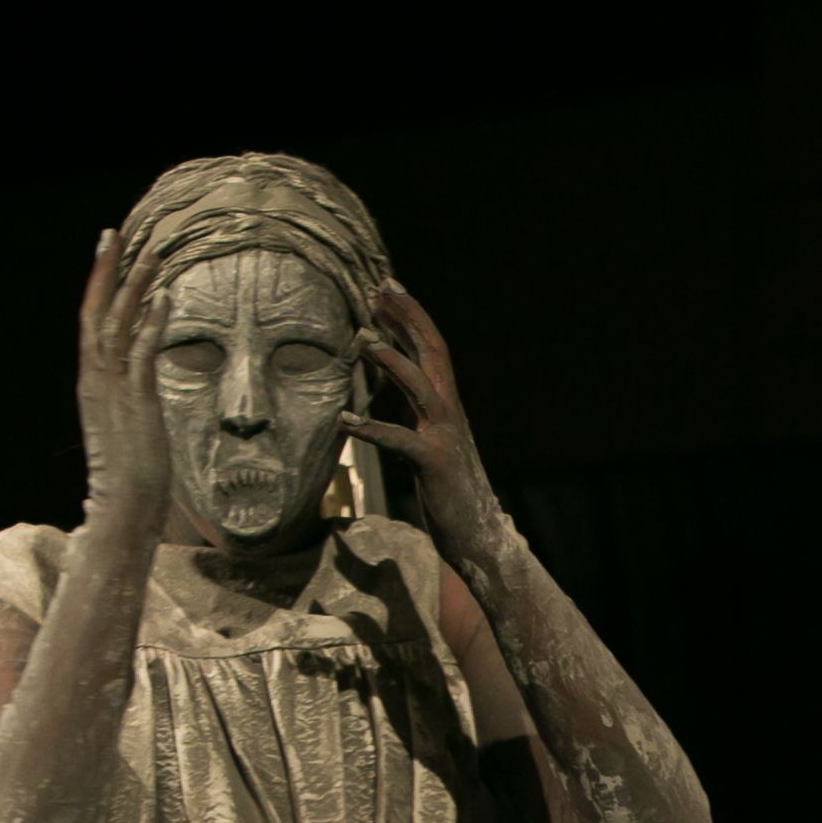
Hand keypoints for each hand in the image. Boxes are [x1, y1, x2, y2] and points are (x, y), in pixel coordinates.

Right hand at [74, 228, 173, 521]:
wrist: (125, 507)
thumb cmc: (131, 473)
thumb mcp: (128, 422)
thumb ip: (131, 394)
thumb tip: (144, 376)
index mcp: (92, 381)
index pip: (91, 320)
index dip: (99, 283)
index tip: (108, 250)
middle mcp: (96, 379)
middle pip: (96, 310)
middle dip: (107, 269)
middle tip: (117, 232)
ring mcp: (113, 389)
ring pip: (117, 324)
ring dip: (134, 286)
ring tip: (150, 253)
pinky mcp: (135, 403)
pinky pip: (141, 353)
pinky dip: (152, 323)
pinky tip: (165, 298)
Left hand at [347, 283, 501, 561]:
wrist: (478, 535)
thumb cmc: (448, 488)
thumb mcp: (428, 438)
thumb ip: (413, 408)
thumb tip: (391, 381)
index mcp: (446, 404)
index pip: (430, 348)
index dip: (409, 316)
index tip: (385, 288)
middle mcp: (449, 413)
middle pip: (432, 351)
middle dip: (407, 317)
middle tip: (379, 287)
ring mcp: (443, 437)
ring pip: (419, 386)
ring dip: (391, 358)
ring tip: (359, 336)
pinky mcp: (434, 465)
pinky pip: (400, 441)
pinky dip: (372, 429)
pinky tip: (343, 421)